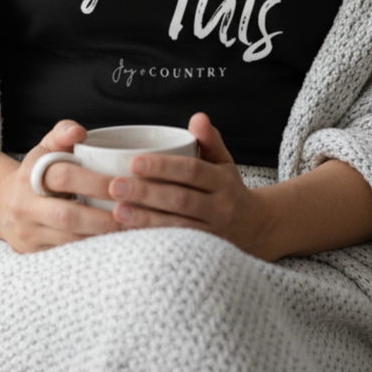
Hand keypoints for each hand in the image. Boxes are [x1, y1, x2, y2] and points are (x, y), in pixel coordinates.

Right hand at [0, 120, 119, 253]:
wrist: (2, 205)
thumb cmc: (35, 172)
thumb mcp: (44, 148)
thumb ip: (62, 134)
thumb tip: (79, 132)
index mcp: (29, 175)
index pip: (63, 176)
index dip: (94, 181)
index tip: (120, 183)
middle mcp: (25, 206)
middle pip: (67, 215)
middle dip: (102, 217)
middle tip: (130, 213)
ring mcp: (28, 233)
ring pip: (68, 240)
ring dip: (100, 235)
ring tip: (128, 229)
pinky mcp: (33, 252)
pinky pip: (65, 253)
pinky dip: (90, 247)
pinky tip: (111, 242)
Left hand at [108, 112, 273, 257]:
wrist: (255, 230)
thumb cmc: (228, 189)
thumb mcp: (224, 162)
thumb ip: (209, 140)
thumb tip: (197, 117)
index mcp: (223, 183)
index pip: (192, 171)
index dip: (164, 167)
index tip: (134, 162)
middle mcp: (220, 209)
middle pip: (181, 200)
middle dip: (147, 193)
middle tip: (116, 185)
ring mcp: (212, 235)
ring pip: (177, 228)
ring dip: (145, 220)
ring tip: (117, 211)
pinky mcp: (202, 255)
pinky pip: (175, 249)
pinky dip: (151, 242)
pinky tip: (128, 235)